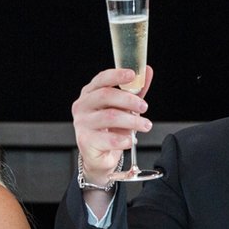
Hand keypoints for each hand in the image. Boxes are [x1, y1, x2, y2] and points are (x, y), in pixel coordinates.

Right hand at [71, 66, 154, 184]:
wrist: (99, 157)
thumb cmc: (110, 130)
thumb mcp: (124, 108)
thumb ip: (135, 91)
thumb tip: (147, 71)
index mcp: (89, 94)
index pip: (101, 79)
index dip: (117, 75)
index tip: (133, 75)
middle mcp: (82, 106)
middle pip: (106, 95)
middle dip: (129, 100)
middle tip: (144, 107)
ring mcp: (82, 124)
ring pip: (110, 117)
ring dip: (132, 121)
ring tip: (145, 125)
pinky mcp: (85, 141)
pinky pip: (109, 139)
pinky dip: (124, 139)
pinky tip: (130, 140)